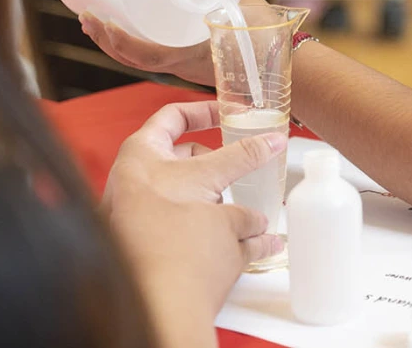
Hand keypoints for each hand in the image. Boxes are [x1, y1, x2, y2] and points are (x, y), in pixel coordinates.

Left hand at [79, 0, 267, 86]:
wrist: (286, 69)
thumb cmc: (268, 40)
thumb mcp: (245, 6)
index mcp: (193, 57)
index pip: (146, 56)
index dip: (119, 42)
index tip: (100, 21)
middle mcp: (184, 66)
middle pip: (132, 60)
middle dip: (105, 39)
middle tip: (87, 15)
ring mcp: (185, 67)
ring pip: (139, 61)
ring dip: (113, 43)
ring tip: (94, 21)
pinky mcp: (189, 63)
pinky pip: (151, 58)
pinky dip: (131, 46)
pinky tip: (123, 29)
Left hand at [104, 101, 286, 345]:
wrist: (158, 302)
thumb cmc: (166, 237)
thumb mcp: (209, 179)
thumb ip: (243, 156)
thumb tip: (272, 139)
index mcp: (139, 158)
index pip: (172, 117)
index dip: (205, 110)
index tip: (232, 112)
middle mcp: (139, 186)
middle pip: (188, 159)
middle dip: (221, 162)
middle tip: (248, 158)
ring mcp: (150, 220)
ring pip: (196, 198)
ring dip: (226, 199)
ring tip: (254, 201)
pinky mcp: (167, 250)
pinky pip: (202, 233)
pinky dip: (230, 233)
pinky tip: (260, 238)